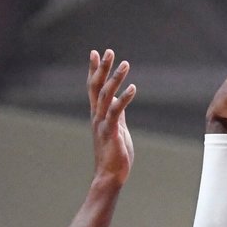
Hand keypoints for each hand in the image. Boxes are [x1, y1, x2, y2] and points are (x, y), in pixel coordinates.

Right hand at [88, 49, 135, 183]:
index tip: (95, 53)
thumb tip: (120, 100)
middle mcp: (97, 116)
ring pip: (106, 96)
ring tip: (125, 64)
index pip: (93, 88)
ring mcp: (103, 124)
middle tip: (109, 51)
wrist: (110, 176)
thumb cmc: (114, 155)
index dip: (94, 70)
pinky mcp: (111, 132)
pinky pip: (116, 112)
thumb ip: (117, 113)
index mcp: (98, 114)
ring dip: (115, 78)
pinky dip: (124, 99)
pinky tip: (133, 88)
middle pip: (97, 87)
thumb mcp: (117, 128)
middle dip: (102, 68)